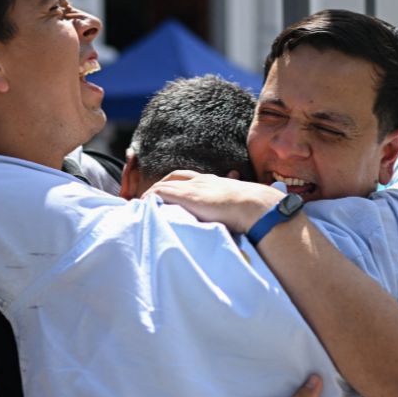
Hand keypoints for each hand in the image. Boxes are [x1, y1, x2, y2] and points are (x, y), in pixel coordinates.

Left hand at [144, 171, 282, 232]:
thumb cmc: (252, 209)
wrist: (254, 206)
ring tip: (143, 206)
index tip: (169, 192)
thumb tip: (236, 220)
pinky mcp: (186, 196)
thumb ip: (232, 209)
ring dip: (152, 194)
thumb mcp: (239, 205)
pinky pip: (160, 193)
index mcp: (213, 181)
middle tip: (151, 198)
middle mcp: (201, 180)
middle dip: (161, 186)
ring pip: (164, 185)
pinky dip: (150, 198)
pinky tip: (144, 206)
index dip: (176, 183)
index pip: (189, 177)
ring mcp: (192, 187)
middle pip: (174, 177)